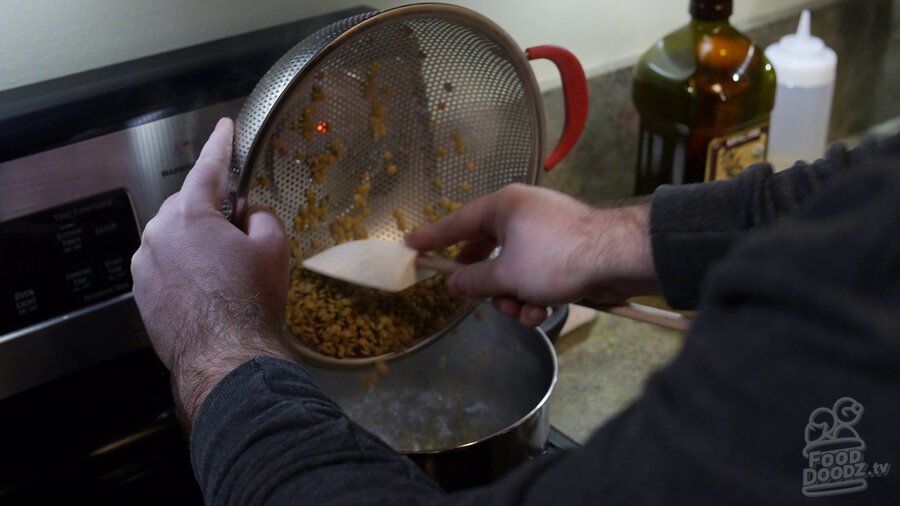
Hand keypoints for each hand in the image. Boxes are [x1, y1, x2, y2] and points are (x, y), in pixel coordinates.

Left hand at [131, 118, 291, 426]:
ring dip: (197, 245)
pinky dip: (184, 270)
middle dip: (213, 213)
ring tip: (226, 274)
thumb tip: (250, 213)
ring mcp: (144, 264)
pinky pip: (165, 266)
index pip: (208, 167)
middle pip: (189, 206)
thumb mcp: (273, 247)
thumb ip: (261, 216)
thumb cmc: (249, 302)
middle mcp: (158, 233)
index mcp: (190, 214)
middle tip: (241, 236)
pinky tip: (208, 291)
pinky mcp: (141, 291)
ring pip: (175, 238)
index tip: (223, 128)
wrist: (225, 356)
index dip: (221, 144)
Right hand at [406, 184, 657, 325]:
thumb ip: (474, 281)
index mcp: (504, 207)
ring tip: (524, 310)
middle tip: (479, 299)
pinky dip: (534, 296)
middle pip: (486, 252)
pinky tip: (542, 310)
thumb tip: (453, 284)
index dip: (433, 237)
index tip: (411, 245)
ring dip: (513, 297)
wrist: (618, 259)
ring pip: (511, 271)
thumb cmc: (557, 258)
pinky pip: (535, 276)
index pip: (457, 222)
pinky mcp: (563, 254)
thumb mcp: (507, 274)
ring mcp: (544, 234)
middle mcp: (522, 215)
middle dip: (487, 284)